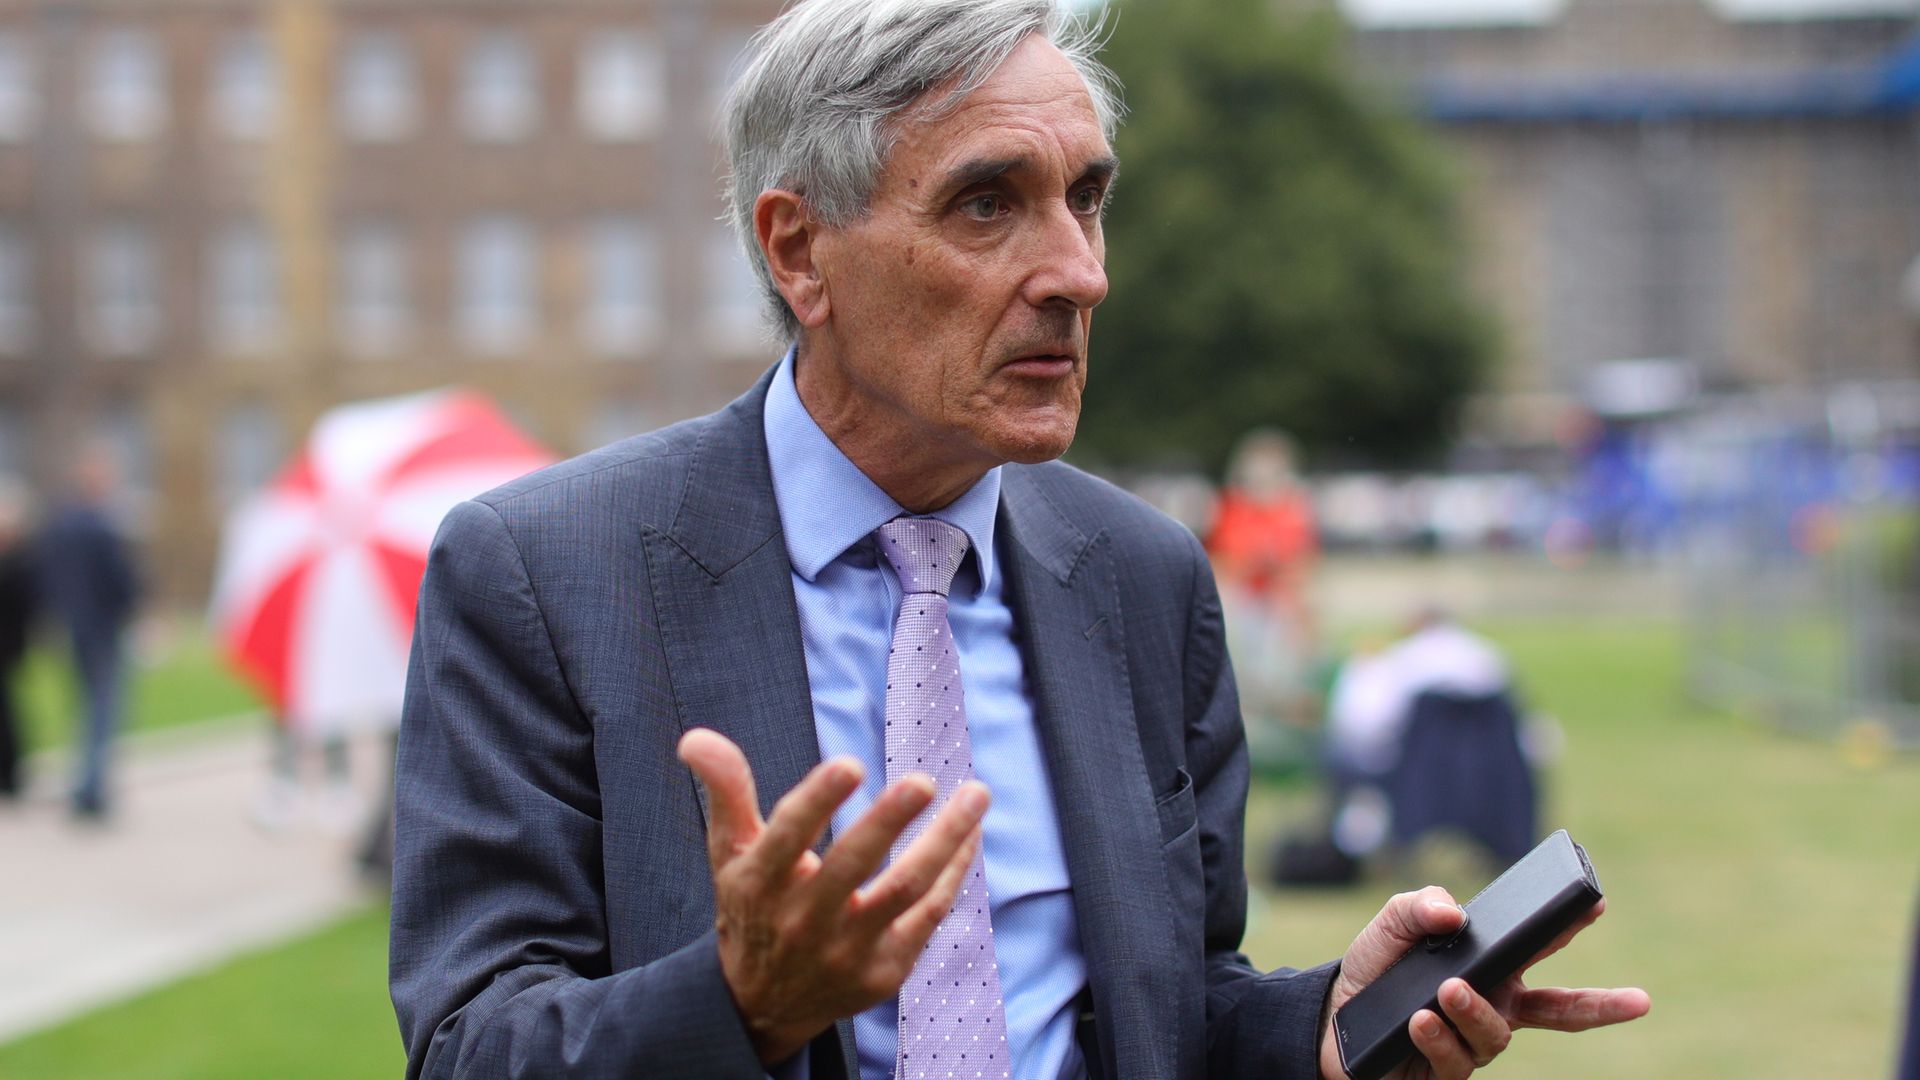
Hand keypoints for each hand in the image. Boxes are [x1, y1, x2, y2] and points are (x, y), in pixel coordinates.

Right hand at [677, 728, 987, 1064]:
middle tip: (922, 781)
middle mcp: (802, 920)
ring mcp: (847, 949)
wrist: (765, 1003)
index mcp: (760, 883)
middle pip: (851, 867)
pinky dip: (954, 870)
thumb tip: (696, 738)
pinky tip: (970, 831)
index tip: (850, 764)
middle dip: (888, 822)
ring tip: (976, 794)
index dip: (818, 801)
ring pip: (905, 889)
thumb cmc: (754, 906)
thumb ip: (725, 791)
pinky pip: (929, 913)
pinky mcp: (885, 970)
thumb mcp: (730, 853)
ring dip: (945, 840)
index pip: (787, 838)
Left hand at [1317, 886, 1650, 1078]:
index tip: (1597, 902)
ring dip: (1473, 1010)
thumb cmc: (1374, 968)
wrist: (1330, 1018)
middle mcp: (1493, 1007)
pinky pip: (1457, 1059)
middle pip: (1560, 1012)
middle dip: (1602, 1006)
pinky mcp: (1446, 1070)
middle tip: (1639, 1001)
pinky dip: (1439, 1037)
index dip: (1569, 925)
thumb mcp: (1391, 925)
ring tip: (1446, 990)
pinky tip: (1420, 1020)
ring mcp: (1472, 1042)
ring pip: (1497, 1033)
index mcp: (1490, 968)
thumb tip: (1457, 915)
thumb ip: (1420, 906)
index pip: (1538, 946)